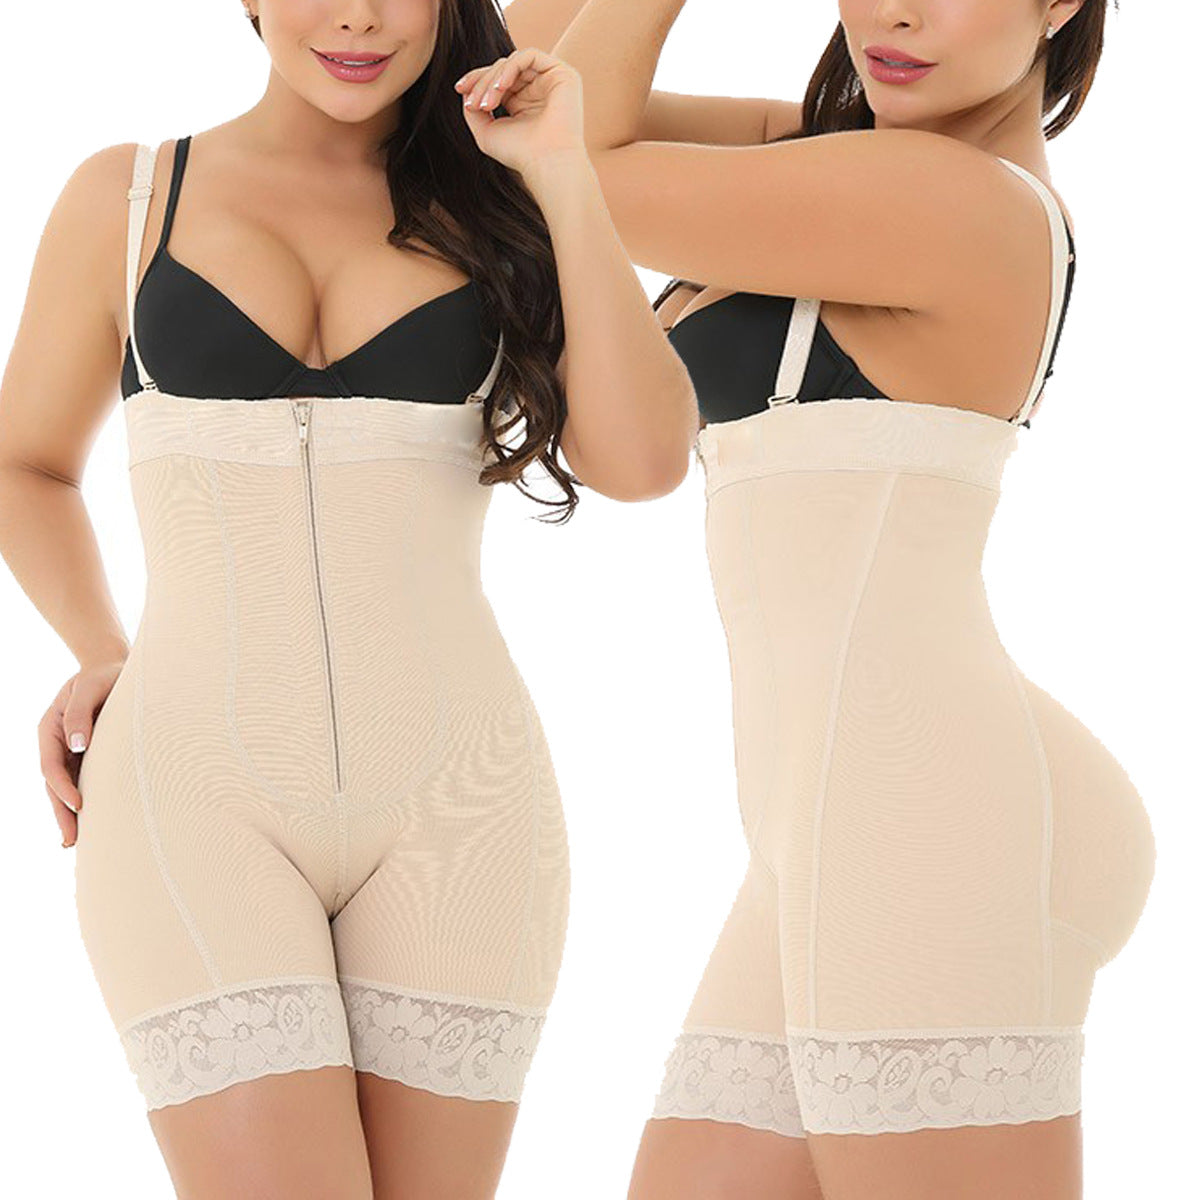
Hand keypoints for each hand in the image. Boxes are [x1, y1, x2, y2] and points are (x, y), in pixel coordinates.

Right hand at [38, 657, 125, 847]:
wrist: (114, 665)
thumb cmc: (103, 674)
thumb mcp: (89, 687)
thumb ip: (79, 714)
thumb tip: (77, 746)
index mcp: (50, 728)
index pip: (52, 766)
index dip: (63, 788)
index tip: (79, 805)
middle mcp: (57, 743)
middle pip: (55, 784)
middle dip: (62, 813)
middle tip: (71, 841)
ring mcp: (70, 750)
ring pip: (66, 787)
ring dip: (70, 813)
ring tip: (76, 842)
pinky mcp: (87, 754)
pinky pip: (82, 780)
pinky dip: (83, 800)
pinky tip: (90, 821)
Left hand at [454, 47, 585, 177]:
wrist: (547, 163)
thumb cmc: (520, 154)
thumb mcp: (486, 132)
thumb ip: (472, 110)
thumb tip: (465, 88)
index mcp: (523, 103)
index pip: (497, 80)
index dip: (476, 80)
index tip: (459, 89)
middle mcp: (538, 90)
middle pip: (502, 69)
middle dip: (482, 83)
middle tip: (474, 105)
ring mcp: (551, 81)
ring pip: (512, 62)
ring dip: (494, 79)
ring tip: (487, 104)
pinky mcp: (562, 74)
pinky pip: (529, 56)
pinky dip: (511, 67)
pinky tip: (502, 87)